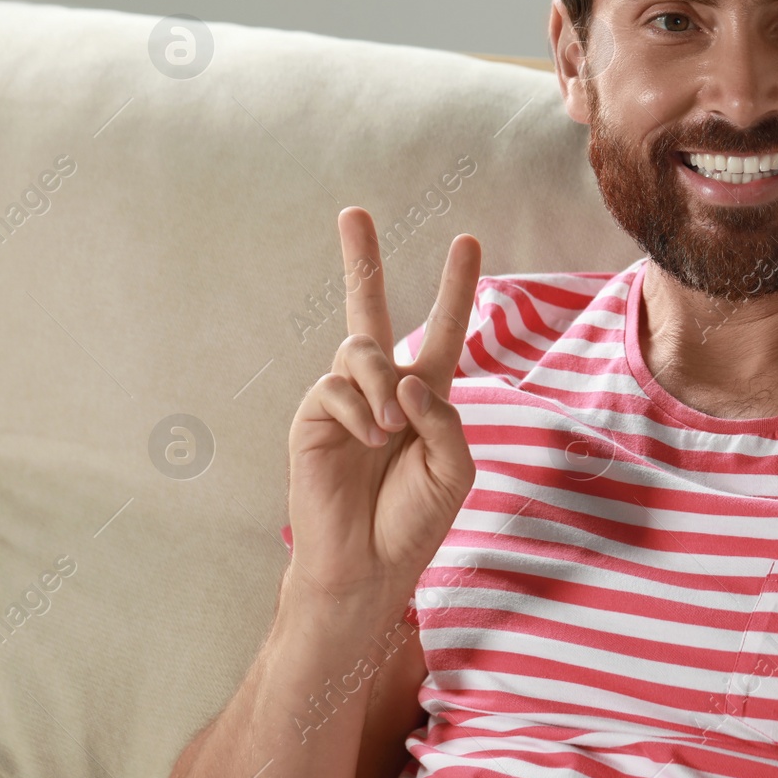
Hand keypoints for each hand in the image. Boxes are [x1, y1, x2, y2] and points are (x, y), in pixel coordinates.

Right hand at [285, 207, 481, 610]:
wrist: (368, 564)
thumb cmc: (414, 519)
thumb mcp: (455, 466)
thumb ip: (443, 416)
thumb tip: (405, 378)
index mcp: (425, 396)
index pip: (441, 329)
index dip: (455, 287)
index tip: (466, 241)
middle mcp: (382, 388)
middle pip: (368, 308)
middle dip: (361, 259)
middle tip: (353, 212)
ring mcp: (344, 399)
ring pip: (361, 349)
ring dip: (382, 383)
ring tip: (391, 431)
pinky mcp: (312, 416)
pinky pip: (335, 384)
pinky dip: (359, 409)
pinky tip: (369, 439)